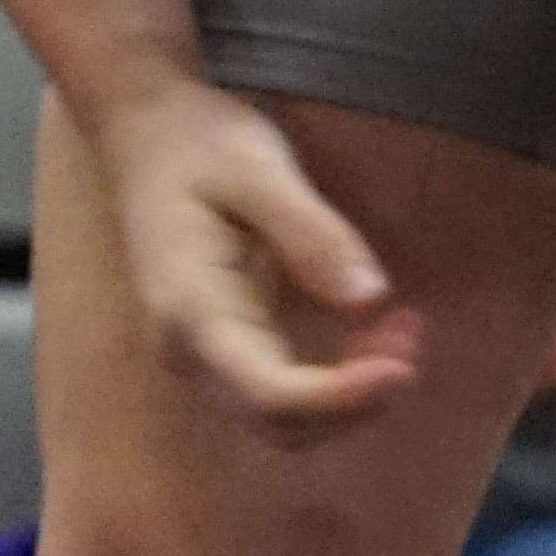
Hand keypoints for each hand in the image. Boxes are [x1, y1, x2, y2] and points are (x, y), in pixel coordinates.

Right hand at [89, 81, 422, 436]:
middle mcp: (188, 349)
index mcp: (190, 309)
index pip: (269, 393)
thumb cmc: (198, 143)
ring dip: (350, 393)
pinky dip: (336, 380)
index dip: (341, 397)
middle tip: (410, 331)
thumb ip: (312, 234)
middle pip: (279, 422)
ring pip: (284, 418)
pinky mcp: (222, 346)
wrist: (145, 133)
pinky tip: (372, 332)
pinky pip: (283, 391)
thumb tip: (370, 299)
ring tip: (400, 329)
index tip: (406, 368)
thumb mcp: (259, 170)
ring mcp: (200, 354)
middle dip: (355, 398)